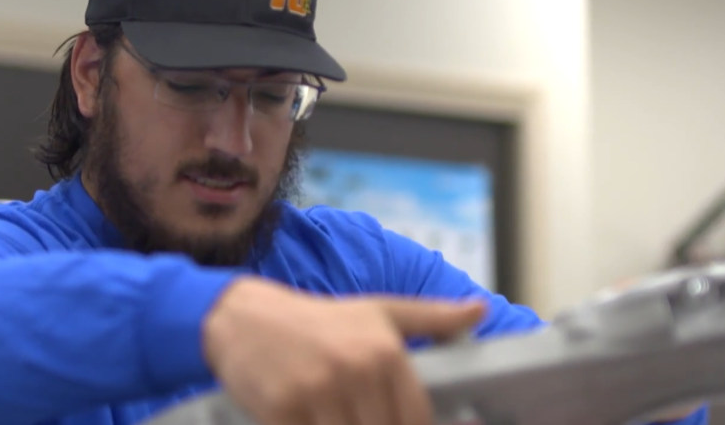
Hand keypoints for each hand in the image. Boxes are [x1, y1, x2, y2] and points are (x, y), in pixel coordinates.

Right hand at [203, 278, 486, 424]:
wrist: (244, 317)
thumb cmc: (319, 319)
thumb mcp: (378, 310)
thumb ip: (433, 318)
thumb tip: (480, 311)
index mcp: (386, 352)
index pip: (415, 420)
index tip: (394, 423)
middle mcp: (357, 371)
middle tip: (355, 417)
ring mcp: (319, 392)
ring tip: (334, 418)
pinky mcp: (283, 411)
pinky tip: (308, 422)